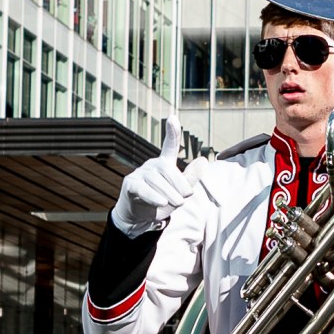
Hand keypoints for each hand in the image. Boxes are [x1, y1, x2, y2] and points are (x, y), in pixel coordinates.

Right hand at [112, 119, 191, 235]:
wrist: (140, 217)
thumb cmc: (161, 202)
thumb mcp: (180, 192)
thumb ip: (191, 178)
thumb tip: (203, 160)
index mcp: (164, 164)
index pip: (169, 145)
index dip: (172, 132)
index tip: (172, 117)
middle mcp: (152, 165)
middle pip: (170, 172)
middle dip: (180, 189)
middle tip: (182, 201)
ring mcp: (139, 173)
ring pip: (159, 182)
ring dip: (169, 197)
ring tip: (170, 204)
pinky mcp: (130, 184)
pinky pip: (144, 189)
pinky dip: (154, 197)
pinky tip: (161, 202)